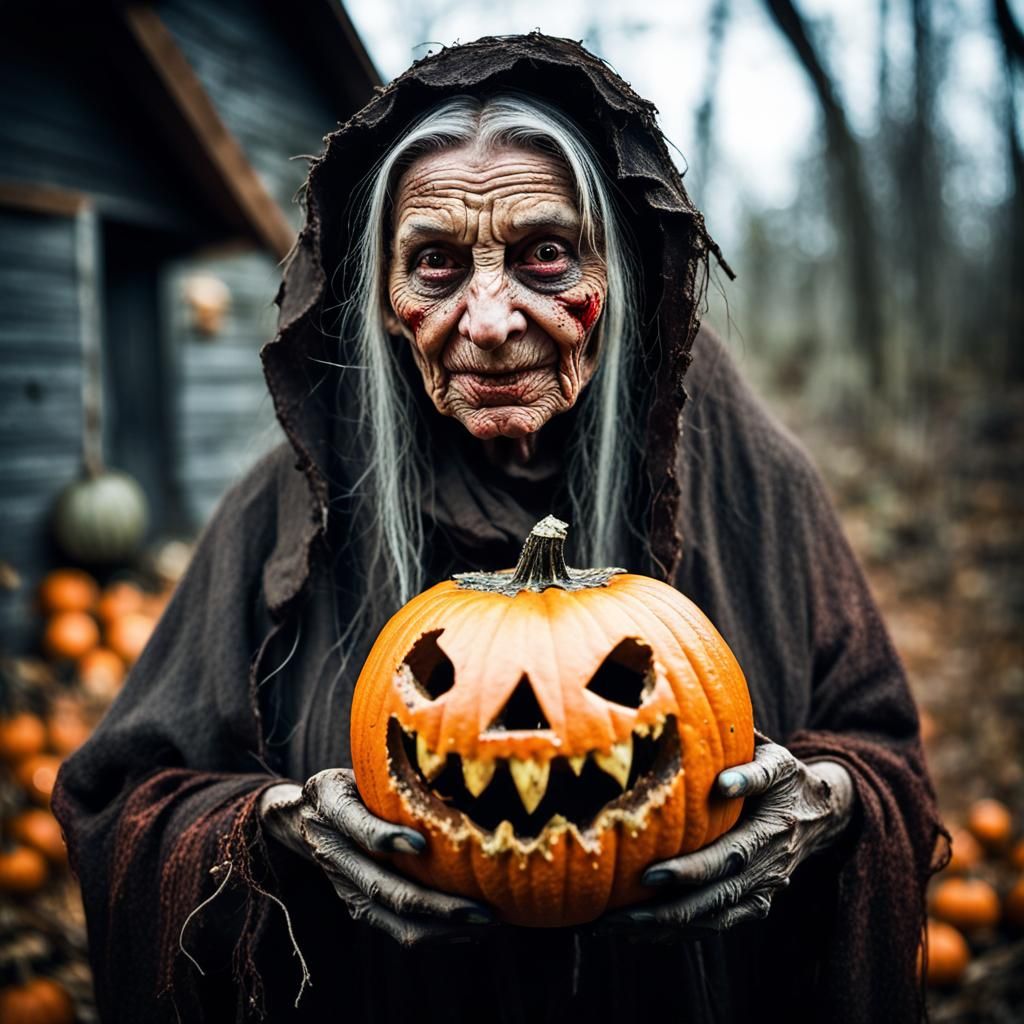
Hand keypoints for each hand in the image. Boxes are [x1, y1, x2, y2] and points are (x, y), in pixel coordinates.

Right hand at [260, 769, 492, 945]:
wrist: (302, 817)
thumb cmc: (348, 784)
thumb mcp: (357, 767)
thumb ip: (388, 774)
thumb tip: (447, 767)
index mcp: (331, 807)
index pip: (357, 826)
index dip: (385, 837)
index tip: (421, 844)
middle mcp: (334, 853)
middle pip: (382, 887)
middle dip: (434, 903)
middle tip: (481, 908)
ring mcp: (345, 886)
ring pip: (391, 918)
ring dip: (439, 927)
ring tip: (485, 923)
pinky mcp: (358, 906)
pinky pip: (395, 928)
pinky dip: (433, 934)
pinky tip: (469, 929)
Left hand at [602, 735, 854, 933]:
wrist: (820, 812)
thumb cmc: (782, 776)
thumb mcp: (775, 761)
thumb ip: (752, 768)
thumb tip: (722, 779)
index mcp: (772, 831)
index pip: (729, 857)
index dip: (692, 871)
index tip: (650, 874)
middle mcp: (768, 869)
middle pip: (715, 898)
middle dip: (665, 909)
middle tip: (617, 913)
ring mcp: (761, 893)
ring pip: (710, 919)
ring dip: (661, 928)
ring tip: (611, 926)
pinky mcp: (753, 906)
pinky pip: (713, 925)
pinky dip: (675, 933)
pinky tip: (634, 932)